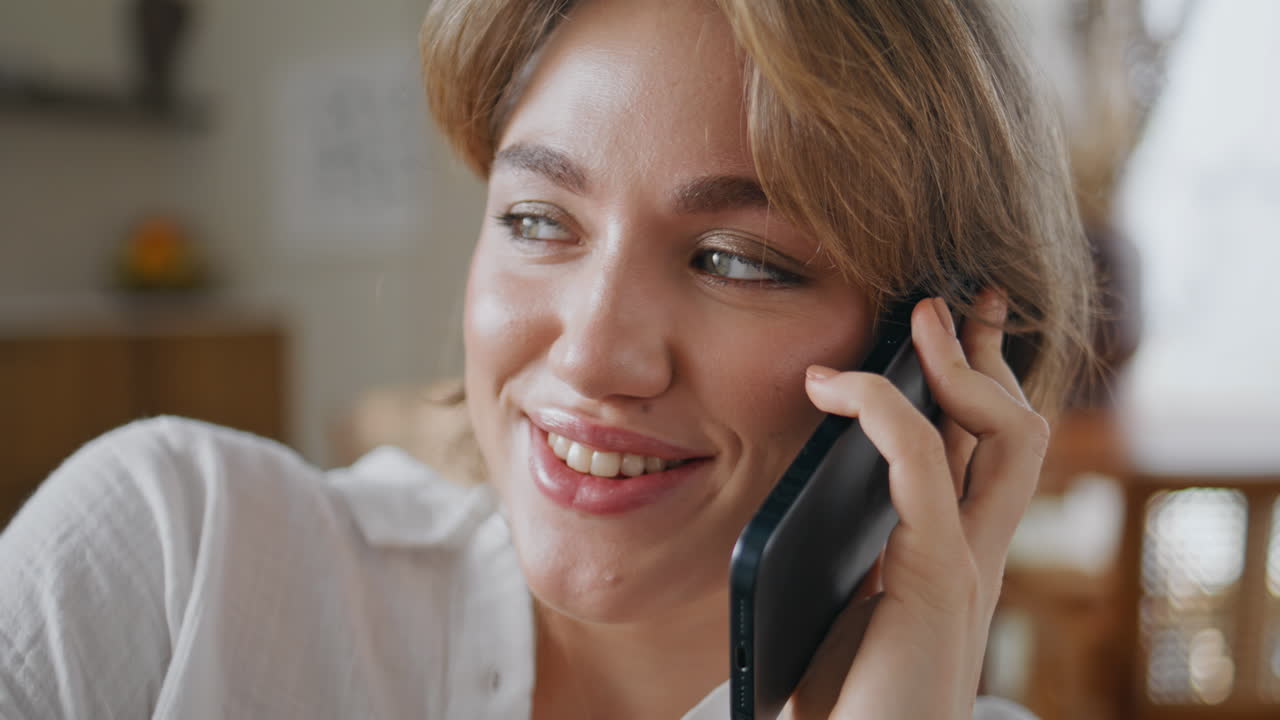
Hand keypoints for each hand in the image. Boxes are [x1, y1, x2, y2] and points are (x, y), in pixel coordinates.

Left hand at [785, 291, 1048, 719]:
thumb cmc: (837, 703)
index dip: (974, 383)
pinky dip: (886, 411)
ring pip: (1004, 436)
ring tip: (921, 314)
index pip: (981, 453)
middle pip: (1014, 431)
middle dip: (992, 357)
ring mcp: (968, 566)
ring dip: (961, 365)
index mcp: (949, 557)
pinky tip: (837, 388)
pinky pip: (926, 466)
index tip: (945, 328)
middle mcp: (976, 555)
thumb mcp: (835, 605)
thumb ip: (837, 550)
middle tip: (958, 296)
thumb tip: (790, 492)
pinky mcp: (939, 581)